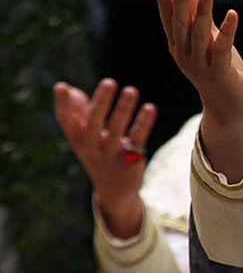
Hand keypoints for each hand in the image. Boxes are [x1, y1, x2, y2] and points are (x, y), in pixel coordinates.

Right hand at [54, 78, 156, 238]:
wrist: (115, 191)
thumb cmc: (98, 153)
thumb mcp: (85, 137)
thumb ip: (79, 113)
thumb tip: (70, 89)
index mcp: (78, 139)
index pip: (66, 121)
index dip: (63, 104)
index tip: (61, 86)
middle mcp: (92, 147)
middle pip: (94, 123)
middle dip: (101, 102)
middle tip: (109, 81)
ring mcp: (112, 154)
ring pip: (118, 130)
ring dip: (125, 109)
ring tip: (131, 90)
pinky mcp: (132, 159)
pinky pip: (138, 138)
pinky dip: (144, 123)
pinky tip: (150, 107)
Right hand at [155, 0, 242, 120]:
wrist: (228, 107)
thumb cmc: (219, 69)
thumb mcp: (208, 40)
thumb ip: (200, 16)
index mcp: (179, 48)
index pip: (170, 22)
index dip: (165, 4)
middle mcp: (185, 56)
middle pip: (181, 25)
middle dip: (180, 1)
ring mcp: (200, 65)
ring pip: (200, 34)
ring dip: (203, 11)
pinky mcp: (219, 73)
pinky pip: (223, 49)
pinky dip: (228, 30)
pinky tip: (232, 14)